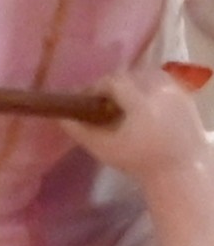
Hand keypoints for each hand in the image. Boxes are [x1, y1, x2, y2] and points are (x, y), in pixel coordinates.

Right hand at [84, 60, 213, 184]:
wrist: (181, 170)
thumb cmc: (140, 162)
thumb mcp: (104, 148)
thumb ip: (80, 131)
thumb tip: (60, 117)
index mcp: (141, 101)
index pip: (113, 81)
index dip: (96, 87)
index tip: (86, 100)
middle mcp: (160, 90)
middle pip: (130, 75)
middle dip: (113, 85)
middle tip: (102, 102)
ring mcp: (176, 91)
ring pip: (147, 75)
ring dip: (132, 83)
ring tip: (123, 101)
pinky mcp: (186, 96)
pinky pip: (163, 81)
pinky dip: (149, 86)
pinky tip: (143, 102)